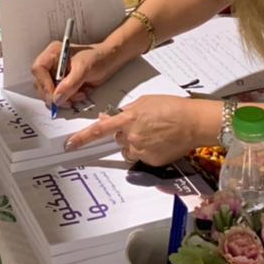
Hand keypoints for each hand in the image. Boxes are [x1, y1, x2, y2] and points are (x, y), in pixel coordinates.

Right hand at [30, 40, 124, 107]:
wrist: (109, 61)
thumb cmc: (98, 57)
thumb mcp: (84, 69)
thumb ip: (70, 84)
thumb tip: (57, 98)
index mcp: (53, 53)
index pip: (39, 69)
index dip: (44, 84)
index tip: (54, 96)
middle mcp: (52, 63)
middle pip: (41, 83)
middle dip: (54, 95)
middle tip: (66, 102)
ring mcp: (56, 74)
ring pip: (49, 92)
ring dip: (63, 98)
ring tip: (79, 94)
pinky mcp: (62, 84)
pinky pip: (59, 96)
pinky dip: (69, 99)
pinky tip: (80, 94)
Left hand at [64, 95, 216, 166]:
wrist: (193, 122)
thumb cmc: (172, 107)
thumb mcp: (145, 102)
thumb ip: (126, 111)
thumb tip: (111, 117)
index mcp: (128, 118)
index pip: (100, 129)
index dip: (83, 137)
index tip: (69, 144)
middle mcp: (131, 137)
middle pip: (118, 139)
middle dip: (125, 133)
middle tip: (144, 126)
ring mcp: (141, 150)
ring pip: (129, 149)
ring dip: (136, 143)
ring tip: (155, 134)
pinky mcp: (151, 161)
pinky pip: (142, 157)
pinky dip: (148, 151)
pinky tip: (161, 142)